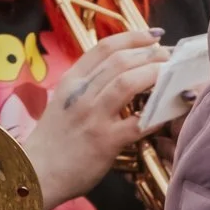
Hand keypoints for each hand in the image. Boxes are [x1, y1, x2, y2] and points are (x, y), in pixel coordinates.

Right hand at [16, 36, 168, 208]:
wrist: (36, 174)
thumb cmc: (54, 142)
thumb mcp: (63, 103)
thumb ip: (87, 87)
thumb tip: (118, 74)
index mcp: (71, 81)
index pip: (104, 48)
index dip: (133, 37)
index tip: (152, 35)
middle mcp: (81, 94)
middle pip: (121, 60)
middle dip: (151, 54)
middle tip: (170, 56)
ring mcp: (92, 116)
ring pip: (128, 82)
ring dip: (155, 75)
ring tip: (172, 75)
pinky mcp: (105, 141)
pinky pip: (138, 122)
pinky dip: (157, 114)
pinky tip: (170, 111)